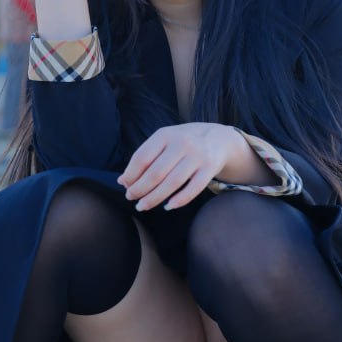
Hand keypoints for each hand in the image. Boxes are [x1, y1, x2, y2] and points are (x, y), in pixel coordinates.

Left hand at [118, 123, 240, 211]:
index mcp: (166, 135)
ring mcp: (197, 156)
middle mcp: (182, 143)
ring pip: (172, 183)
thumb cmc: (184, 142)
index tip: (125, 186)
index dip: (131, 175)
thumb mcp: (164, 141)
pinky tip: (167, 207)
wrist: (218, 138)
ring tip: (143, 205)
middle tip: (131, 198)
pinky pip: (193, 189)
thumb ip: (145, 157)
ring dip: (154, 198)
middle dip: (140, 189)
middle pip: (156, 173)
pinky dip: (179, 200)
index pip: (142, 157)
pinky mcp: (210, 168)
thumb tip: (123, 181)